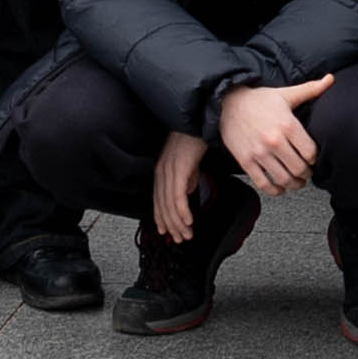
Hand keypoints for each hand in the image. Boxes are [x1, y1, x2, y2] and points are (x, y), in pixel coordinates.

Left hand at [148, 129, 204, 244]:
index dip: (162, 218)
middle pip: (162, 205)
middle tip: (180, 239)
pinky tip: (188, 221)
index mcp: (162, 170)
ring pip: (169, 204)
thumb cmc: (194, 137)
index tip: (167, 232)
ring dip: (178, 223)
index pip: (158, 200)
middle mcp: (161, 172)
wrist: (199, 120)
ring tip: (186, 234)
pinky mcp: (179, 168)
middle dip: (171, 226)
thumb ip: (187, 177)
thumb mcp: (188, 161)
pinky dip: (182, 211)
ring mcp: (169, 170)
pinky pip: (178, 195)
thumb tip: (189, 190)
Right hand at [220, 73, 328, 195]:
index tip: (313, 159)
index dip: (315, 159)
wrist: (228, 103)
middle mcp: (274, 141)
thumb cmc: (259, 100)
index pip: (310, 152)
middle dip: (306, 173)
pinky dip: (275, 191)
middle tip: (307, 171)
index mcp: (287, 125)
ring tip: (297, 181)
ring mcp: (259, 153)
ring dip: (294, 184)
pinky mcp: (246, 161)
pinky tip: (280, 188)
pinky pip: (263, 184)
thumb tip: (331, 79)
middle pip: (299, 168)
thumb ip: (310, 89)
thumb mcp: (286, 94)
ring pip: (283, 179)